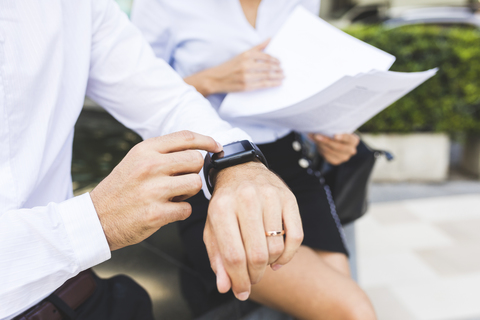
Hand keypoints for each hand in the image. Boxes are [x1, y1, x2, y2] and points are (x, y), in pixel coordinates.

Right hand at [90, 131, 221, 250]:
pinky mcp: (156, 214)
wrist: (96, 219)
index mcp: (145, 150)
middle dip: (193, 171)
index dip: (207, 140)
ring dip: (188, 192)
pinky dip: (180, 211)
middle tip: (179, 180)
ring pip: (195, 184)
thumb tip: (199, 146)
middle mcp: (149, 166)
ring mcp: (153, 190)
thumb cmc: (123, 188)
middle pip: (196, 160)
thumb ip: (163, 152)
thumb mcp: (136, 160)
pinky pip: (187, 208)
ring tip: (170, 195)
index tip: (217, 146)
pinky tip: (164, 210)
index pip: (186, 137)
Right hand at [184, 40, 283, 95]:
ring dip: (277, 76)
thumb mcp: (242, 54)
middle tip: (283, 70)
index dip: (275, 60)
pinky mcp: (246, 86)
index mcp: (246, 55)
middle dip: (278, 69)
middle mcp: (246, 65)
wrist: (215, 79)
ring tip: (283, 76)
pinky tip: (278, 83)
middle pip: (268, 66)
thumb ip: (257, 47)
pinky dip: (272, 84)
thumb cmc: (229, 66)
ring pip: (267, 76)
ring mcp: (246, 76)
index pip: (265, 56)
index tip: (279, 62)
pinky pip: (263, 85)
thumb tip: (269, 39)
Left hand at [203, 161, 302, 300]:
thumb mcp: (213, 228)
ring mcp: (270, 196)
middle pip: (256, 255)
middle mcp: (246, 199)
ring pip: (276, 247)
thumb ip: (218, 258)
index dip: (238, 280)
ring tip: (262, 264)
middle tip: (252, 279)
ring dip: (269, 265)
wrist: (241, 170)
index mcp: (222, 208)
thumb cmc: (225, 204)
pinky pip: (296, 236)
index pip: (233, 255)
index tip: (241, 291)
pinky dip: (288, 255)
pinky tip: (278, 260)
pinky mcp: (289, 197)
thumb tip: (226, 287)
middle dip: (255, 275)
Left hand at [309, 133, 359, 165]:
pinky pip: (326, 156)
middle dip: (326, 141)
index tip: (335, 135)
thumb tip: (321, 128)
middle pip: (339, 147)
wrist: (335, 142)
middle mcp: (351, 150)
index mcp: (354, 141)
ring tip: (313, 137)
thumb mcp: (337, 129)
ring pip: (330, 151)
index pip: (349, 139)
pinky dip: (320, 149)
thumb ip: (333, 129)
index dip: (343, 137)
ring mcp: (344, 157)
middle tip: (316, 135)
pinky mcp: (336, 162)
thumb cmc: (337, 133)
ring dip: (320, 144)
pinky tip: (316, 143)